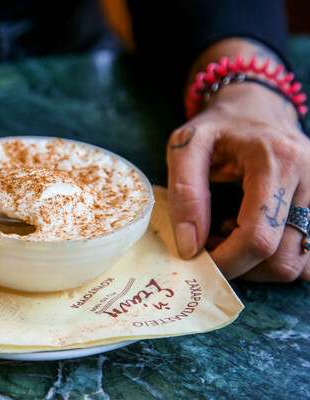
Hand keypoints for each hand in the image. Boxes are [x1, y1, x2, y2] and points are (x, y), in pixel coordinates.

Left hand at [167, 82, 309, 281]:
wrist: (256, 108)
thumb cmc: (219, 127)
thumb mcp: (186, 145)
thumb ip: (185, 194)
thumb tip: (190, 246)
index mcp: (278, 162)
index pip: (259, 238)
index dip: (226, 261)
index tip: (199, 260)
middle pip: (284, 260)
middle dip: (241, 266)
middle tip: (212, 243)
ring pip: (302, 264)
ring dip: (261, 264)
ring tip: (234, 233)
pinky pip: (309, 255)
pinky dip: (279, 257)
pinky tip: (255, 232)